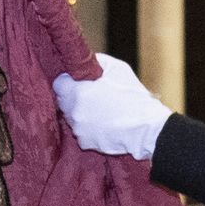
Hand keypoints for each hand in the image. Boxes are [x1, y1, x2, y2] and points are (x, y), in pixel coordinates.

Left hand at [52, 53, 170, 158]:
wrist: (146, 128)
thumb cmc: (133, 95)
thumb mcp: (117, 68)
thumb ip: (96, 62)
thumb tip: (85, 63)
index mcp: (77, 92)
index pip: (58, 84)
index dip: (68, 81)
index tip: (78, 82)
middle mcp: (73, 112)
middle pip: (63, 102)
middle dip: (74, 98)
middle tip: (92, 96)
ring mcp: (78, 129)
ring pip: (72, 118)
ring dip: (81, 113)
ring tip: (101, 111)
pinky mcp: (85, 143)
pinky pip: (81, 132)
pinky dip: (89, 128)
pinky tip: (104, 124)